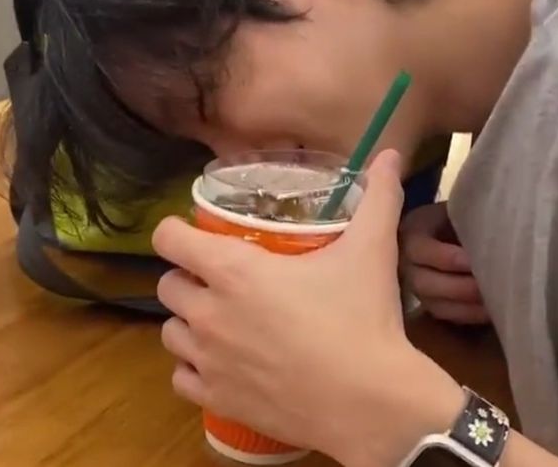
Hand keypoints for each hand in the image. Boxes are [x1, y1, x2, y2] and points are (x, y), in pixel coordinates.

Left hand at [153, 151, 462, 466]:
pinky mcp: (218, 400)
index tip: (194, 230)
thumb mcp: (372, 249)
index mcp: (234, 271)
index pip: (170, 239)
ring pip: (170, 333)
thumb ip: (379, 196)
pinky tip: (222, 362)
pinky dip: (194, 367)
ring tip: (221, 318)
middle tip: (222, 276)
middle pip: (168, 285)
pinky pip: (182, 378)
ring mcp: (209, 362)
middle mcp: (209, 314)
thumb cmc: (362, 318)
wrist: (371, 402)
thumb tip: (389, 154)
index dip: (175, 229)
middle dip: (188, 276)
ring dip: (189, 320)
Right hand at [400, 202, 488, 324]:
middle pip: (423, 283)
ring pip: (435, 305)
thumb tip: (493, 225)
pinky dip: (470, 315)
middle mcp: (406, 263)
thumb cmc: (455, 215)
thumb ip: (465, 216)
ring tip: (496, 301)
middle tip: (490, 285)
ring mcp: (415, 287)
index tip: (474, 260)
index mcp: (411, 232)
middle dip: (459, 287)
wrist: (446, 228)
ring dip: (467, 306)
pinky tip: (492, 311)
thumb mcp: (455, 209)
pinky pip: (447, 316)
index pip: (419, 249)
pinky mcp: (430, 304)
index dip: (446, 258)